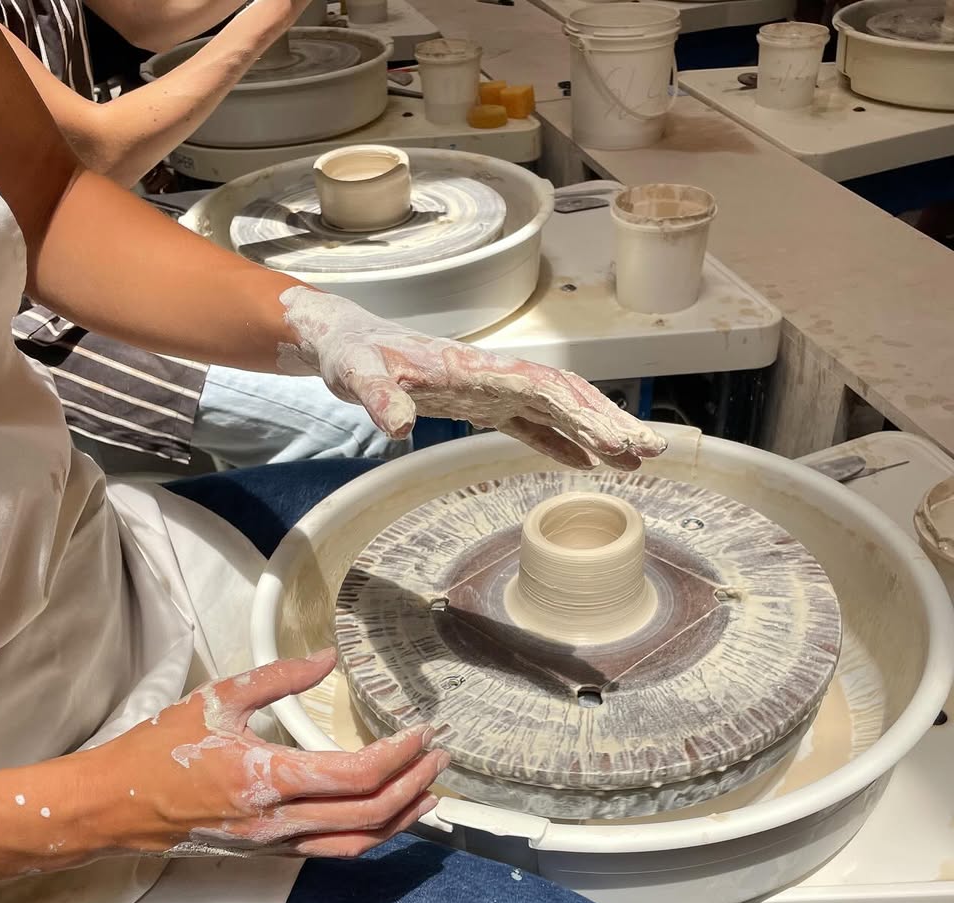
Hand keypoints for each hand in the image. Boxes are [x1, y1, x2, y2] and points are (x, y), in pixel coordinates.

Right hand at [95, 650, 446, 859]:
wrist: (116, 808)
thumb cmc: (159, 750)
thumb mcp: (217, 698)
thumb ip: (278, 677)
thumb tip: (328, 658)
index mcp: (267, 777)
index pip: (356, 775)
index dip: (400, 755)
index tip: (423, 730)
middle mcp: (279, 821)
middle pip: (371, 813)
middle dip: (416, 784)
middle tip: (441, 756)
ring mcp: (277, 845)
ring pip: (360, 841)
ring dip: (404, 817)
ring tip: (431, 789)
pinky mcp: (271, 854)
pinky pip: (336, 850)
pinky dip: (373, 832)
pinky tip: (390, 812)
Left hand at [276, 288, 666, 470]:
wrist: (345, 343)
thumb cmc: (353, 354)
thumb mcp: (357, 375)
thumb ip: (377, 397)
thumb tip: (396, 426)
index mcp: (478, 368)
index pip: (545, 389)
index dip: (585, 413)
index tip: (617, 438)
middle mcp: (496, 376)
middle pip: (567, 396)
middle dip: (610, 422)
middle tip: (653, 451)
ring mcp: (493, 391)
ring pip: (558, 410)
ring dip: (597, 432)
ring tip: (637, 462)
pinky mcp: (482, 405)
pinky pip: (532, 425)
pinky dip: (561, 442)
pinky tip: (587, 464)